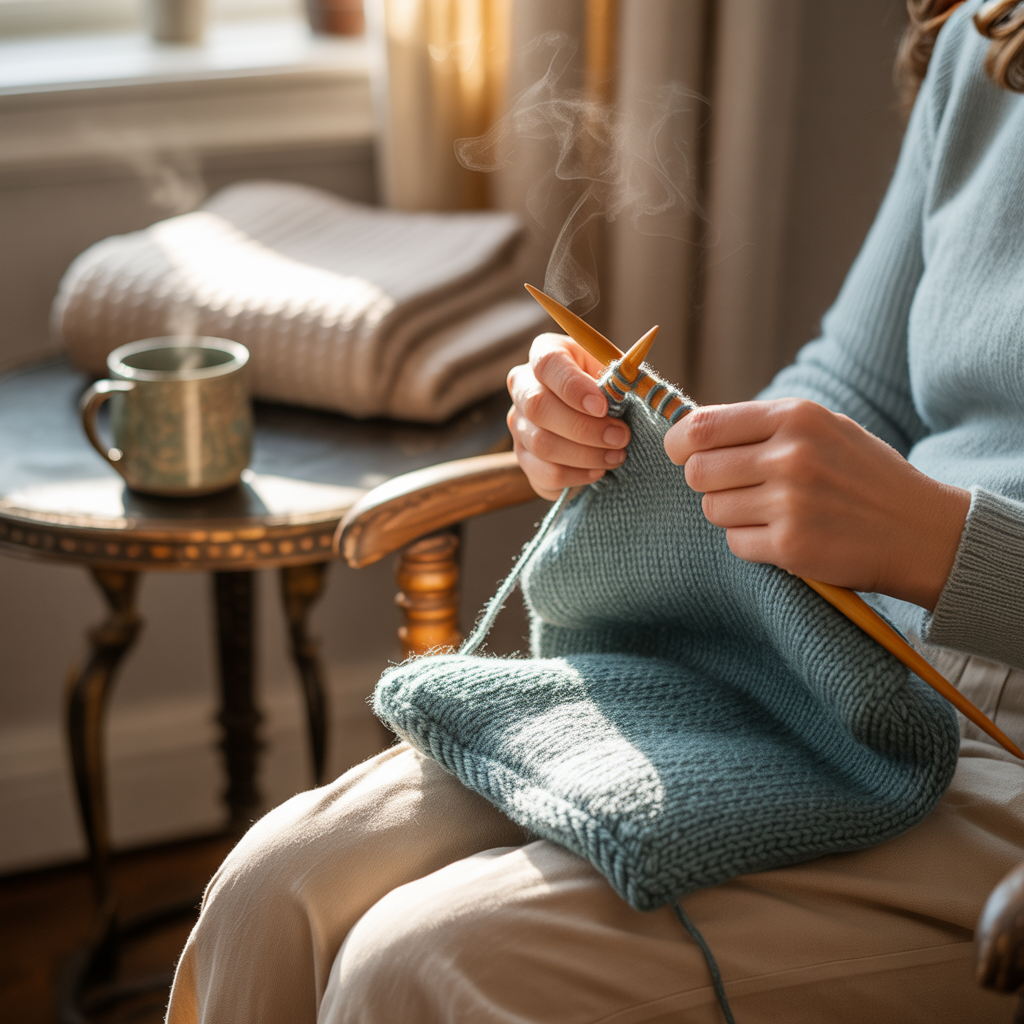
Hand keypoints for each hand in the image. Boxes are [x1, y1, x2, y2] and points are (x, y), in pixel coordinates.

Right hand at [507, 333, 630, 499]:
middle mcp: (523, 387)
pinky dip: (577, 475)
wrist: (603, 420)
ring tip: (617, 455)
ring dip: (585, 454)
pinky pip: (545, 473)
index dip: (573, 387)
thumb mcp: (618, 374)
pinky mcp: (525, 458)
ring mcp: (519, 424)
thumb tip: (624, 392)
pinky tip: (599, 470)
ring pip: (541, 443)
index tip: (603, 407)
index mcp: (546, 353)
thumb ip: (621, 379)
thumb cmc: (611, 390)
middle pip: (538, 407)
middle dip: (584, 428)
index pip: (547, 363)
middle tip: (620, 437)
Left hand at [663, 398, 970, 610]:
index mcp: (796, 416)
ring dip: (730, 513)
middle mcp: (791, 455)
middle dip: (706, 482)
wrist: (922, 531)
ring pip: (713, 509)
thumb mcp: (823, 428)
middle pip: (698, 471)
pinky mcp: (791, 545)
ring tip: (771, 511)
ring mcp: (790, 502)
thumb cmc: (863, 476)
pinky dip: (750, 542)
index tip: (681, 452)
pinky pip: (735, 542)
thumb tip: (691, 430)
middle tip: (736, 487)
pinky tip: (784, 535)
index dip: (679, 443)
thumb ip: (762, 425)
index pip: (701, 426)